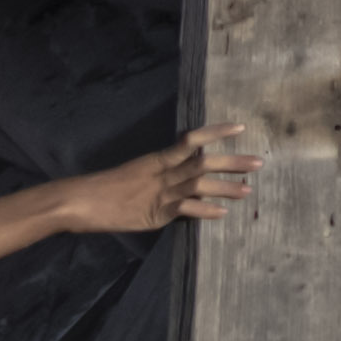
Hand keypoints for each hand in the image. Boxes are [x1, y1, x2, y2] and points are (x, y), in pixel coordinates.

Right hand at [51, 127, 259, 238]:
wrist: (80, 200)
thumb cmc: (104, 187)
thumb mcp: (136, 173)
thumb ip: (160, 175)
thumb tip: (183, 180)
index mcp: (157, 159)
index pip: (191, 140)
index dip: (216, 132)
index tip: (240, 128)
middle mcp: (163, 172)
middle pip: (203, 163)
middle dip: (232, 162)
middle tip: (260, 162)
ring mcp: (160, 193)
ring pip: (199, 185)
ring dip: (226, 187)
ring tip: (249, 190)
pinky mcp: (155, 213)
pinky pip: (185, 210)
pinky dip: (205, 211)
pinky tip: (223, 213)